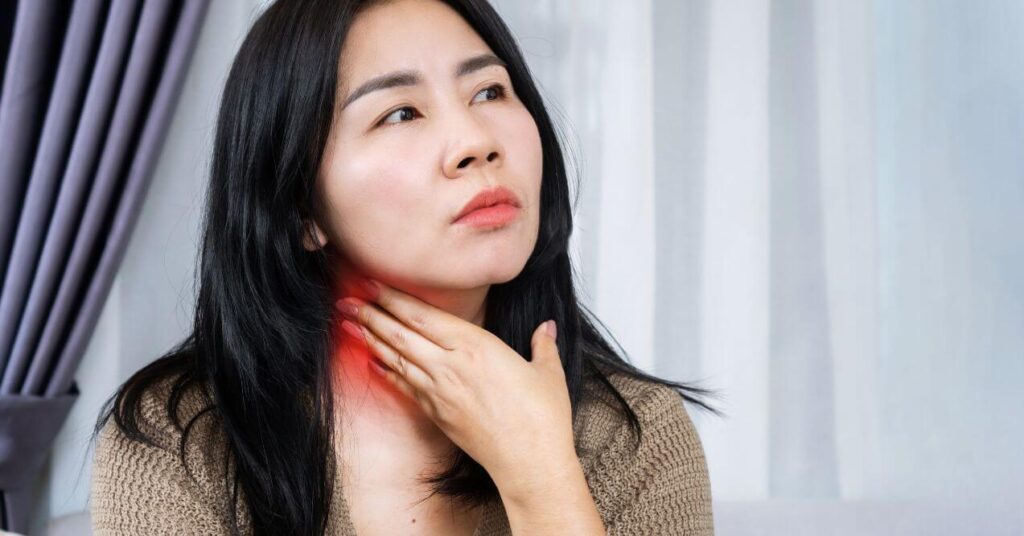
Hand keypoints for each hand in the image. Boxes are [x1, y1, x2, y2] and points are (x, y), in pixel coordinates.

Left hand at [334, 277, 575, 493]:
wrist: (529, 464)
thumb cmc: (542, 418)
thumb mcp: (548, 372)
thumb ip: (542, 345)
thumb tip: (546, 328)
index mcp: (476, 346)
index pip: (425, 315)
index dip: (396, 299)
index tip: (374, 285)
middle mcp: (451, 365)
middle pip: (402, 334)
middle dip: (372, 315)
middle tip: (346, 302)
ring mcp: (440, 392)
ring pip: (397, 359)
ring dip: (372, 340)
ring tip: (351, 325)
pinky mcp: (437, 415)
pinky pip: (405, 387)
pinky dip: (387, 372)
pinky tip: (374, 362)